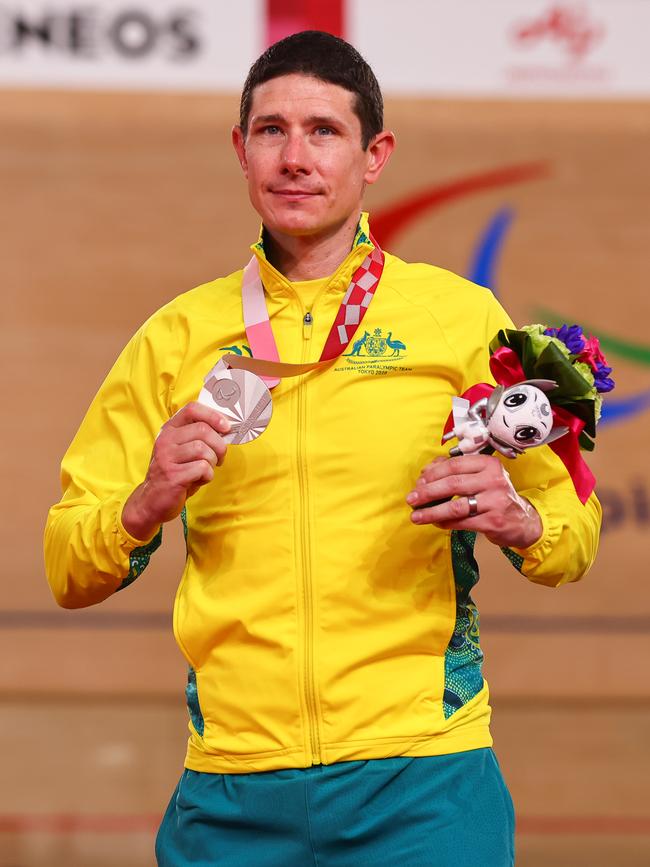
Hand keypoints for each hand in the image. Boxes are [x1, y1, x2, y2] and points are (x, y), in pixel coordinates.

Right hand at [122, 402, 230, 540]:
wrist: (153, 500)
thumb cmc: (176, 473)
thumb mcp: (183, 450)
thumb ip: (199, 437)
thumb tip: (226, 429)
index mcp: (170, 429)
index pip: (192, 409)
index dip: (213, 415)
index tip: (226, 427)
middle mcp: (166, 440)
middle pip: (203, 430)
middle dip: (219, 446)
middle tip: (219, 458)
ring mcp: (167, 457)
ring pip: (204, 450)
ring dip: (212, 462)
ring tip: (206, 470)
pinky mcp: (173, 475)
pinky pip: (202, 468)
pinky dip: (207, 476)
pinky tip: (199, 480)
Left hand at [406, 455, 542, 548]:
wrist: (523, 521)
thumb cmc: (496, 496)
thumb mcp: (482, 477)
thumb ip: (457, 471)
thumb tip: (426, 472)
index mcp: (488, 464)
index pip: (454, 465)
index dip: (432, 473)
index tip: (418, 482)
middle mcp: (494, 480)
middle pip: (452, 484)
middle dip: (427, 492)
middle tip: (411, 499)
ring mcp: (495, 501)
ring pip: (455, 506)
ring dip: (431, 511)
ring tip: (416, 516)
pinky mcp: (493, 521)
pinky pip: (462, 522)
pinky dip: (445, 523)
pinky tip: (436, 523)